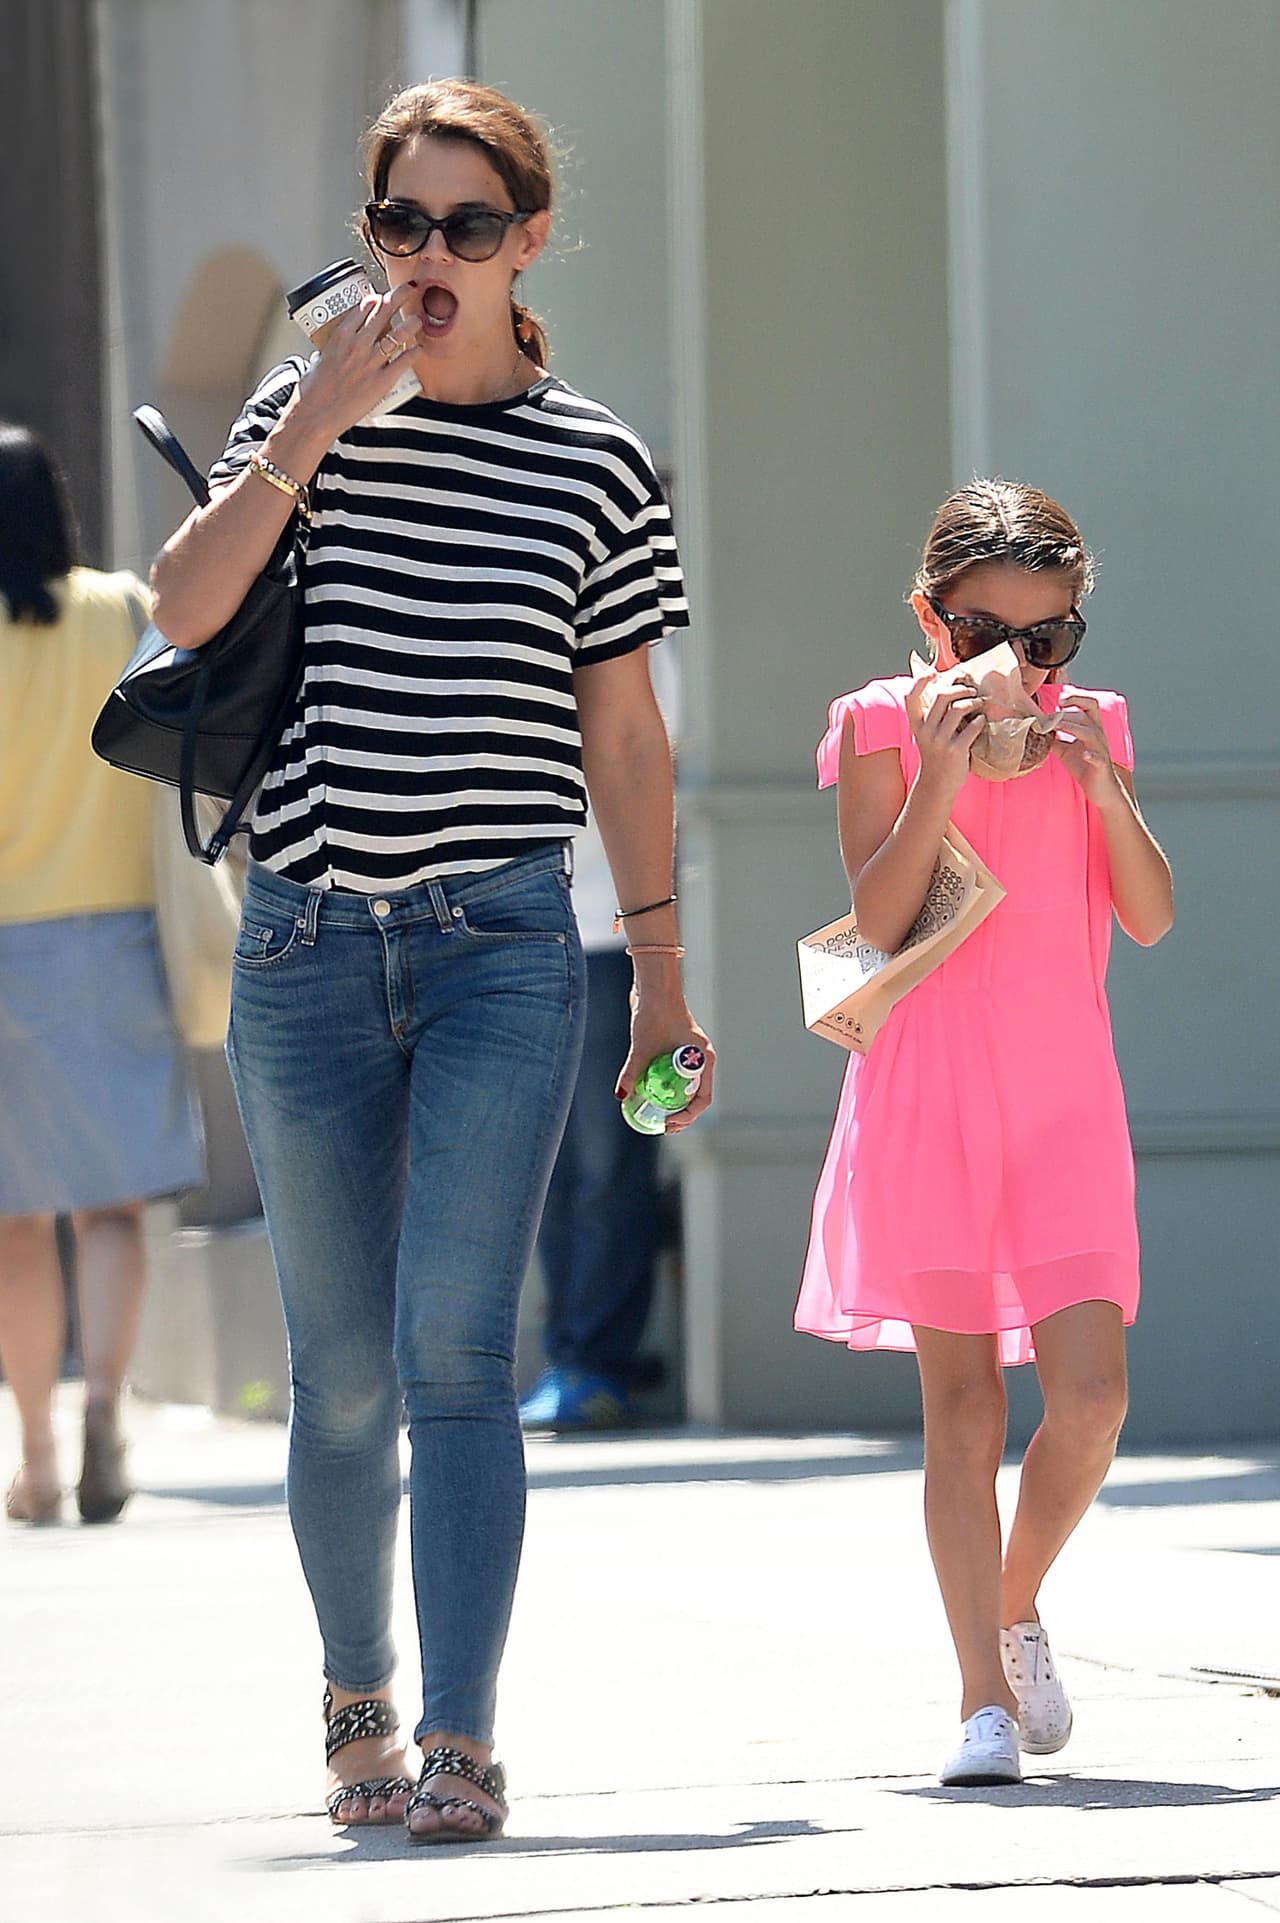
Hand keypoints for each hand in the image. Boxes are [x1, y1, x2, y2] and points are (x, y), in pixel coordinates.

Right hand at [294, 286, 421, 439]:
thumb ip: (330, 352)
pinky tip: (419, 348)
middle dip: (399, 295)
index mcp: (340, 336)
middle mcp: (358, 344)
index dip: (377, 298)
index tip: (383, 296)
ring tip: (418, 320)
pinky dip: (413, 353)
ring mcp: (371, 362)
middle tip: (409, 289)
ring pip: (398, 335)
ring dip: (411, 324)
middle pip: (383, 311)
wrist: (315, 415)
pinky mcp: (381, 381)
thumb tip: (332, 351)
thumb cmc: (312, 391)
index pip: (364, 306)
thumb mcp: (317, 360)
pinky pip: (403, 362)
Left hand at [615, 995, 714, 1134]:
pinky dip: (664, 1088)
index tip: (669, 1123)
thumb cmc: (653, 1013)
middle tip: (662, 1127)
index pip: (702, 1097)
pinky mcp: (676, 1050)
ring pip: (685, 1087)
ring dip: (673, 1103)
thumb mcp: (641, 1046)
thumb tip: (621, 1096)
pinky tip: (648, 1096)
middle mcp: (699, 1059)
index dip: (688, 1115)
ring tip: (655, 1117)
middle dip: (681, 1115)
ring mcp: (689, 1055)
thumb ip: (632, 1072)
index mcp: (702, 1059)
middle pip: (695, 1096)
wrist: (653, 987)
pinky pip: (674, 1076)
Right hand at [905, 669, 986, 802]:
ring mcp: (941, 741)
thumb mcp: (925, 734)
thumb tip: (938, 688)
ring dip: (973, 701)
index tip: (934, 673)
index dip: (920, 681)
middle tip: (970, 690)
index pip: (911, 696)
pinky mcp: (956, 751)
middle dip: (960, 689)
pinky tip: (981, 721)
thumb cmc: (934, 756)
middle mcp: (926, 731)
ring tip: (980, 702)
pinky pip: (972, 728)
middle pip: (942, 696)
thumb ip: (930, 714)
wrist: (936, 785)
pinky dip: (979, 721)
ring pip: (958, 709)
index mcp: (916, 725)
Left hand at [1051, 694, 1122, 807]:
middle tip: (1047, 717)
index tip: (1059, 699)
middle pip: (1087, 715)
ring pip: (1091, 732)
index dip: (1076, 698)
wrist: (1100, 789)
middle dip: (1068, 713)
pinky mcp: (1101, 765)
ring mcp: (1101, 750)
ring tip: (1056, 727)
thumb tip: (1036, 729)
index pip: (1088, 705)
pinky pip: (1098, 757)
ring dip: (1073, 727)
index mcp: (1091, 728)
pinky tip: (1084, 754)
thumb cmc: (1084, 767)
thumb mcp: (1065, 750)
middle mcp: (1098, 735)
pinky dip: (1091, 755)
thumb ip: (1054, 738)